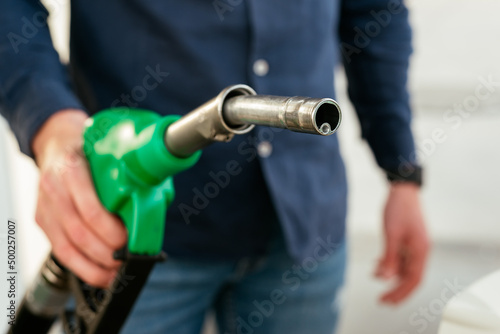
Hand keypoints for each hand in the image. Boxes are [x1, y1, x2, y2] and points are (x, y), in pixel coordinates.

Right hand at [33, 109, 127, 287]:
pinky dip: (82, 268)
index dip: (111, 230)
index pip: (91, 209)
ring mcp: (45, 207)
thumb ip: (129, 174)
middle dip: (107, 252)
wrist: (57, 142)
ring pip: (68, 247)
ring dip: (95, 266)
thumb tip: (159, 200)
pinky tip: (101, 274)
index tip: (129, 239)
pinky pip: (61, 252)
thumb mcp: (110, 151)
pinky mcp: (43, 221)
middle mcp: (54, 189)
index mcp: (73, 169)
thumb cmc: (90, 148)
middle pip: (80, 232)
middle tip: (127, 258)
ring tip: (117, 273)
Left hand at [375, 182, 429, 303]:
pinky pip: (402, 258)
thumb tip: (385, 278)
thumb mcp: (391, 234)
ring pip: (405, 268)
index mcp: (421, 251)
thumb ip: (389, 257)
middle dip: (396, 290)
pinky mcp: (409, 240)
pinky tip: (377, 264)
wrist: (403, 190)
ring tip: (374, 277)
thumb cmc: (397, 209)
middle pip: (411, 278)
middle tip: (381, 300)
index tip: (385, 300)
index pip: (413, 280)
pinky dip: (391, 264)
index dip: (399, 293)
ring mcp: (416, 246)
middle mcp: (421, 251)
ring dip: (391, 276)